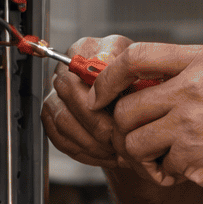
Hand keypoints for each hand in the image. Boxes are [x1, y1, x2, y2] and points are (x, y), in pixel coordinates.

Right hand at [40, 34, 132, 168]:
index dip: (104, 93)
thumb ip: (137, 78)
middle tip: (119, 138)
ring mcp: (56, 91)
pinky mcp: (52, 116)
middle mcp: (67, 67)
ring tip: (116, 151)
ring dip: (91, 142)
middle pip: (69, 92)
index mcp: (90, 48)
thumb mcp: (150, 76)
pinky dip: (84, 151)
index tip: (123, 113)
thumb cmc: (145, 88)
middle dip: (97, 122)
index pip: (86, 66)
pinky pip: (59, 137)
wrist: (138, 106)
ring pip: (63, 119)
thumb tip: (128, 92)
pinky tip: (106, 155)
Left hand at [93, 42, 202, 203]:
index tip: (100, 96)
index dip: (107, 78)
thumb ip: (192, 74)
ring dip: (146, 157)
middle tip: (149, 143)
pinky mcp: (194, 157)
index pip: (134, 56)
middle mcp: (194, 87)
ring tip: (174, 158)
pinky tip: (197, 171)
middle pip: (125, 108)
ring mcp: (193, 122)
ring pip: (133, 142)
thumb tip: (142, 79)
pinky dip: (171, 175)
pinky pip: (159, 167)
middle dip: (128, 131)